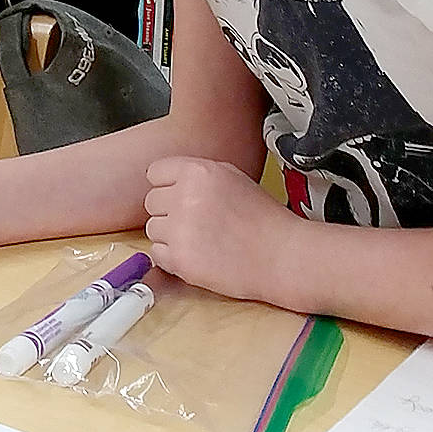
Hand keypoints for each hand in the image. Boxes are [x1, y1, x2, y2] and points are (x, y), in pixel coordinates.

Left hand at [144, 156, 301, 301]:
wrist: (282, 255)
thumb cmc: (263, 217)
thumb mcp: (230, 176)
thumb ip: (197, 173)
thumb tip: (168, 179)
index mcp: (197, 171)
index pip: (155, 173)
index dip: (167, 186)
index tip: (178, 196)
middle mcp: (184, 197)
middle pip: (151, 201)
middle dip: (168, 211)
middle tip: (194, 221)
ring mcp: (180, 229)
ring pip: (152, 228)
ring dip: (169, 235)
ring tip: (199, 239)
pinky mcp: (180, 260)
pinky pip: (157, 253)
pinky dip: (171, 257)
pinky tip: (196, 254)